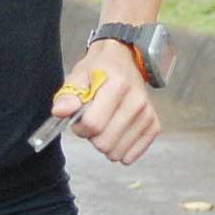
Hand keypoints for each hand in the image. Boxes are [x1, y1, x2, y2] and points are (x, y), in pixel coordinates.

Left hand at [51, 37, 158, 165]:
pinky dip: (120, 149)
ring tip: (105, 124)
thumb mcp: (77, 76)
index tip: (79, 118)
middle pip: (105, 143)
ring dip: (106, 143)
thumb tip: (60, 111)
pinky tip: (116, 134)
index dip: (80, 127)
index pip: (93, 124)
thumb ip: (67, 95)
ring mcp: (147, 114)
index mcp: (118, 85)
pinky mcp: (153, 125)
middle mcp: (137, 101)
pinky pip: (132, 154)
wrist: (122, 60)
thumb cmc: (97, 70)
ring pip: (117, 152)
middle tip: (92, 121)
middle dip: (92, 137)